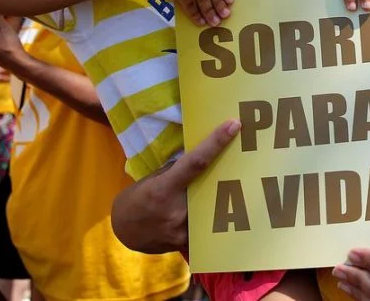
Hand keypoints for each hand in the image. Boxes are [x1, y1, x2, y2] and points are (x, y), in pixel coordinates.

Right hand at [111, 119, 240, 254]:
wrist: (123, 230)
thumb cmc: (139, 197)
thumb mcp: (154, 179)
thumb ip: (178, 170)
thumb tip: (205, 156)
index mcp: (164, 188)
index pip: (195, 162)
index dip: (216, 143)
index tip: (233, 125)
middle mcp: (175, 211)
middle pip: (212, 187)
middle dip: (228, 174)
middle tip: (246, 159)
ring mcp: (182, 230)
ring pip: (213, 208)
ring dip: (224, 196)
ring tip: (236, 186)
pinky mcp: (186, 243)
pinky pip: (207, 226)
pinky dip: (214, 217)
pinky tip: (224, 211)